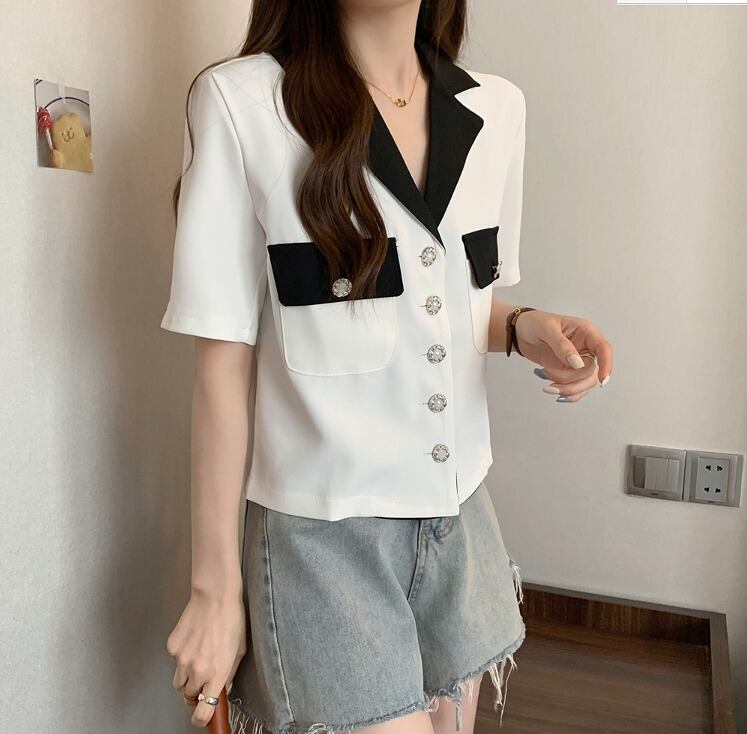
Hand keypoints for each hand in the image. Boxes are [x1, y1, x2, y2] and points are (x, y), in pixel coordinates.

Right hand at [166, 588, 246, 727]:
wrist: (214, 596)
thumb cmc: (231, 619)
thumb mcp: (239, 650)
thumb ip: (230, 672)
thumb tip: (224, 686)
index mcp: (216, 673)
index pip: (203, 711)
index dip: (201, 718)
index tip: (202, 716)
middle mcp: (197, 670)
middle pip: (188, 696)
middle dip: (195, 692)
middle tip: (203, 679)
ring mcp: (182, 659)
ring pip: (178, 681)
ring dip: (187, 677)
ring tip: (198, 657)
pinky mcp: (172, 647)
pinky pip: (175, 660)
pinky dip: (182, 655)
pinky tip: (194, 639)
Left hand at [513, 309, 612, 402]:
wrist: (520, 332)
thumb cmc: (535, 323)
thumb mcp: (547, 329)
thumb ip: (563, 346)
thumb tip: (578, 364)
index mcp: (586, 333)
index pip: (604, 349)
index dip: (606, 365)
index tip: (601, 380)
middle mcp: (585, 348)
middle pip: (592, 372)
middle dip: (571, 380)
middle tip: (548, 376)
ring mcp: (578, 362)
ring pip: (585, 383)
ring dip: (566, 388)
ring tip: (546, 385)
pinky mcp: (568, 372)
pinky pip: (575, 388)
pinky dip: (565, 392)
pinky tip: (551, 388)